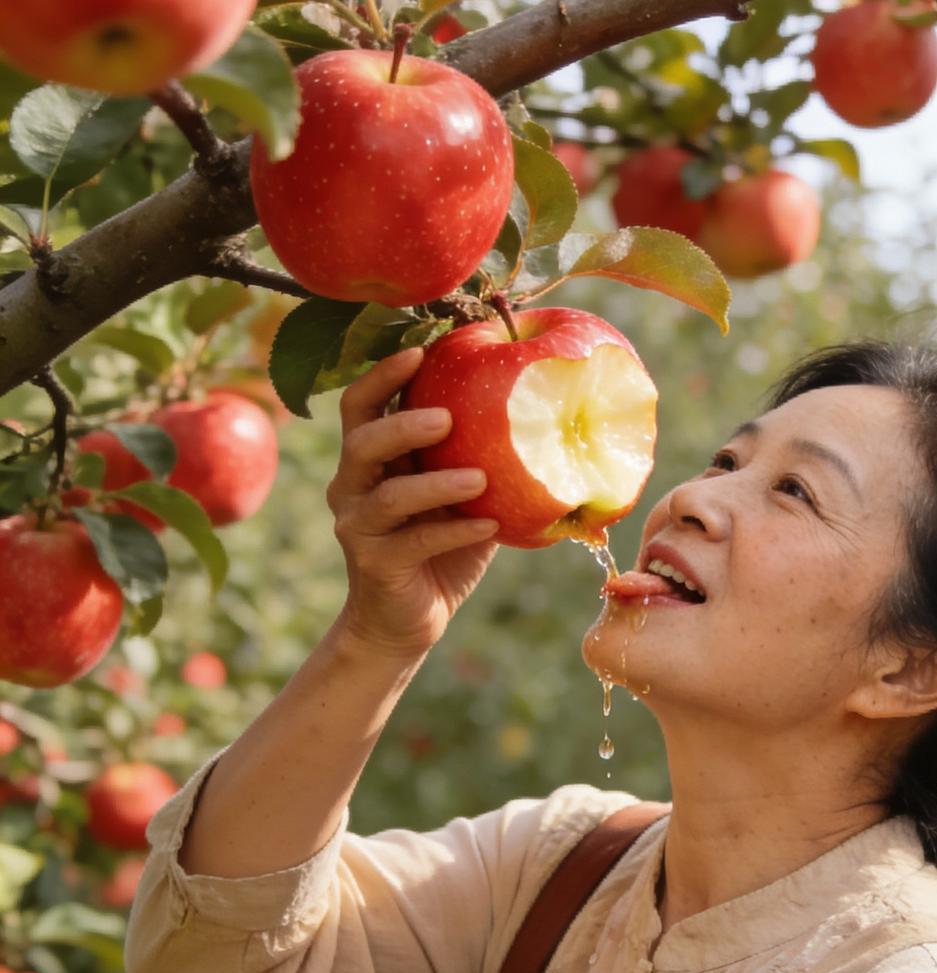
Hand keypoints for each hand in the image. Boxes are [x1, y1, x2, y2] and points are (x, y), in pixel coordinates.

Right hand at [327, 346, 500, 661]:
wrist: (407, 622)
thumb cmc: (441, 549)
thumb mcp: (460, 497)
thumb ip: (478, 458)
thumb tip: (547, 416)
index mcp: (369, 460)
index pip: (361, 405)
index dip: (383, 375)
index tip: (421, 351)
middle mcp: (353, 487)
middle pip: (362, 441)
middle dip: (403, 424)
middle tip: (448, 417)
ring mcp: (359, 527)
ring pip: (389, 495)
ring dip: (436, 483)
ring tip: (480, 478)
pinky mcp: (376, 564)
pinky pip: (416, 542)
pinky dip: (456, 532)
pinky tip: (492, 524)